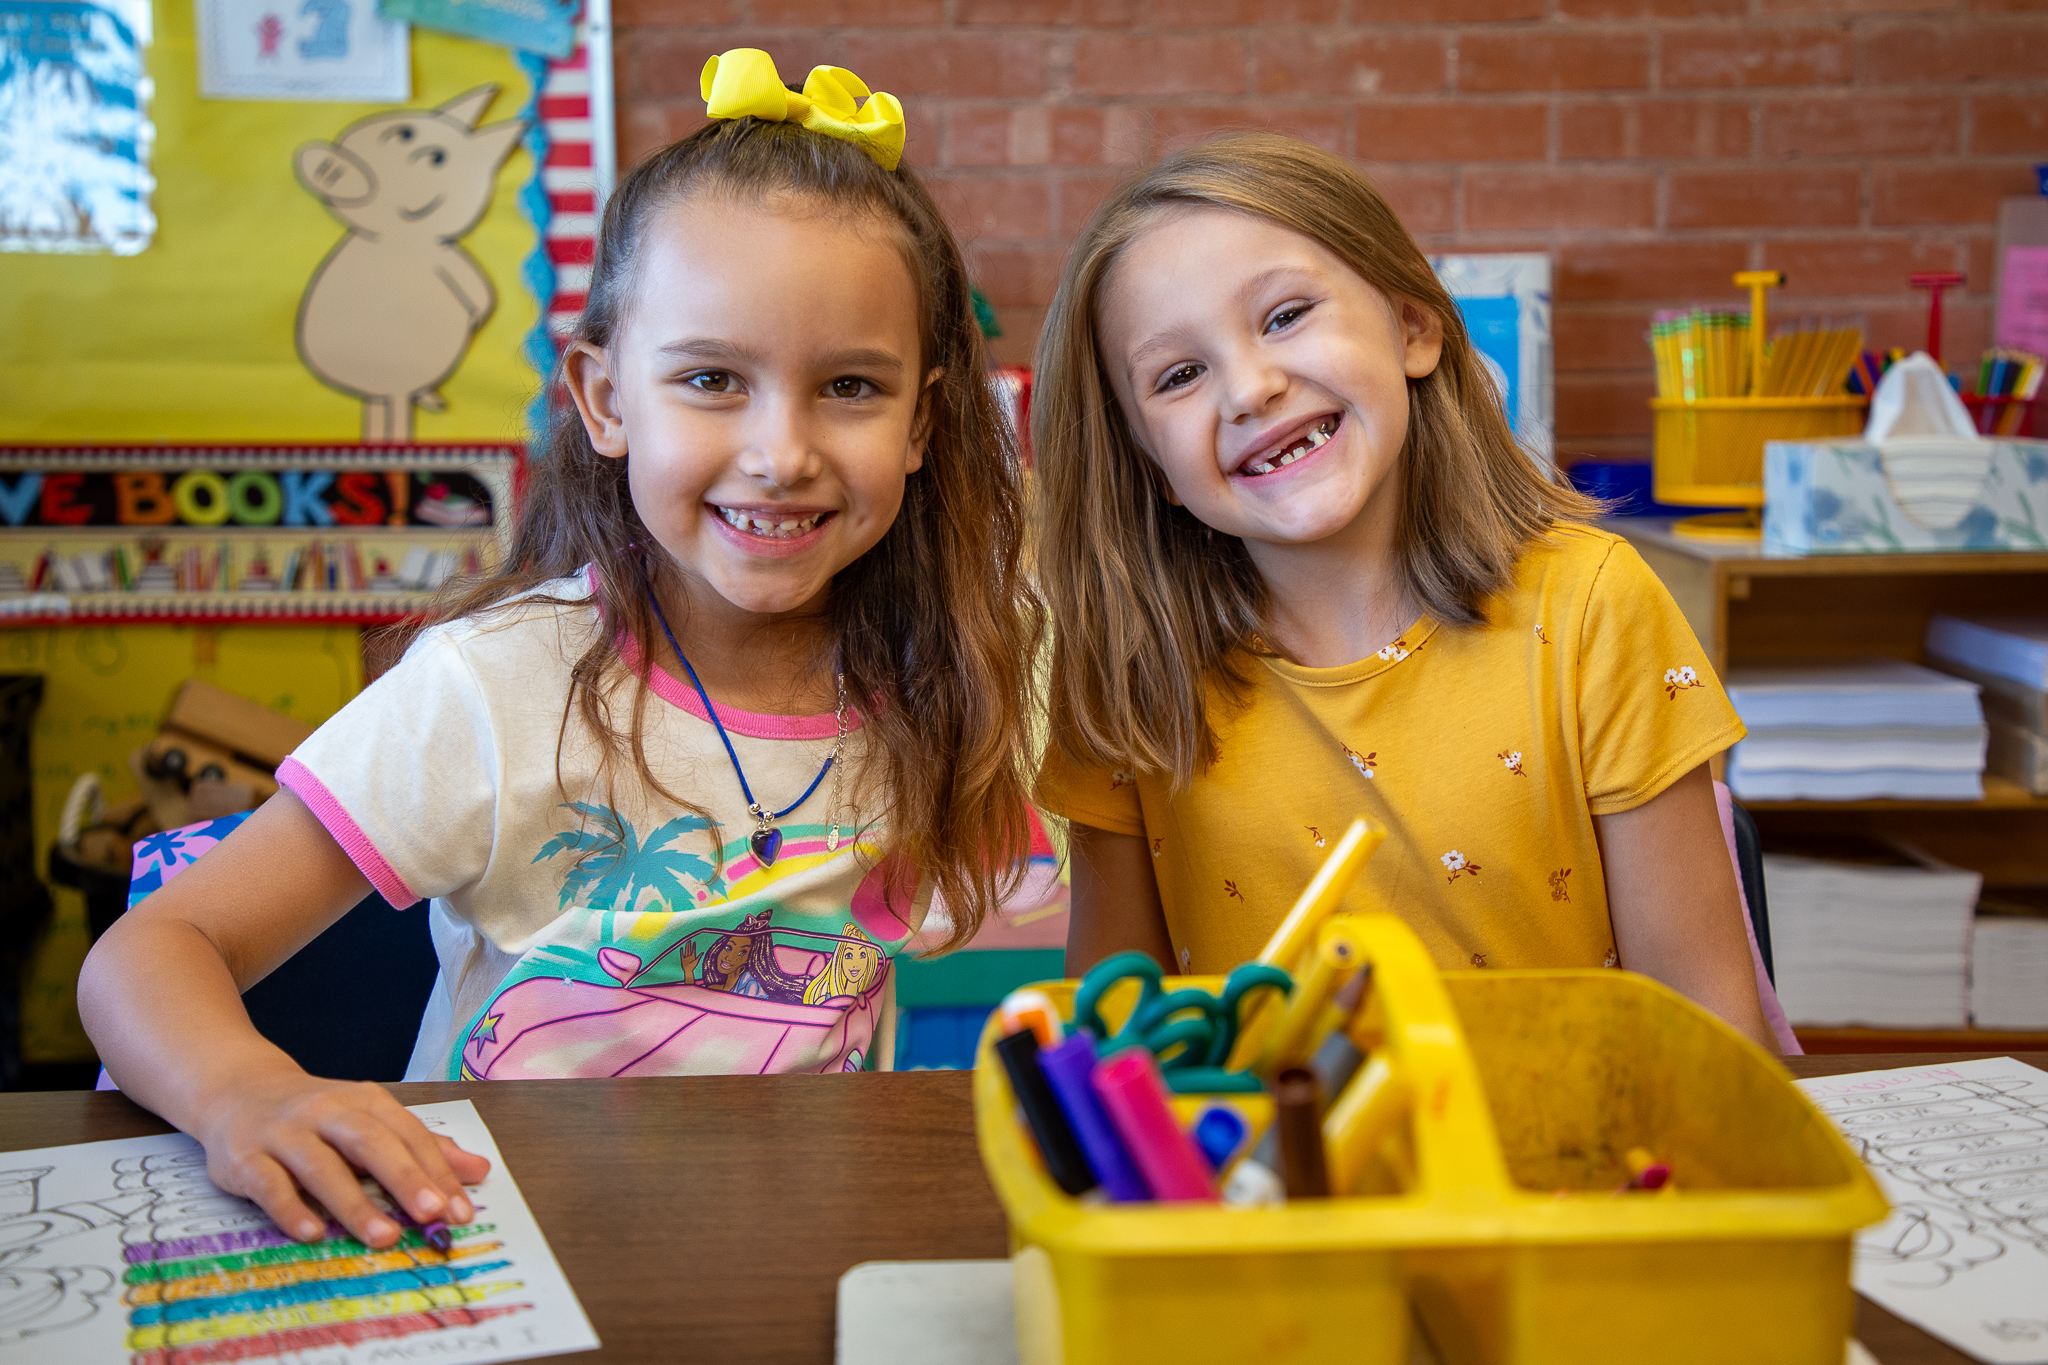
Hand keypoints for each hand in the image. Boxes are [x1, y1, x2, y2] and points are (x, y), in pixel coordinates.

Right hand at [194, 1068, 491, 1247]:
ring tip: (384, 1236)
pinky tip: (313, 1233)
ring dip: (354, 1203)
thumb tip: (478, 1170)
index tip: (460, 1210)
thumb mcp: (371, 1120)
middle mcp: (326, 1112)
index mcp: (365, 1102)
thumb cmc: (317, 1116)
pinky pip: (270, 1185)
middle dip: (405, 1178)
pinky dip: (291, 1209)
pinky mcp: (246, 1158)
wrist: (237, 1090)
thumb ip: (422, 1147)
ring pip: (322, 1167)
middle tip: (432, 1214)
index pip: (409, 1135)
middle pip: (371, 1143)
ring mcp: (284, 1134)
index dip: (437, 1172)